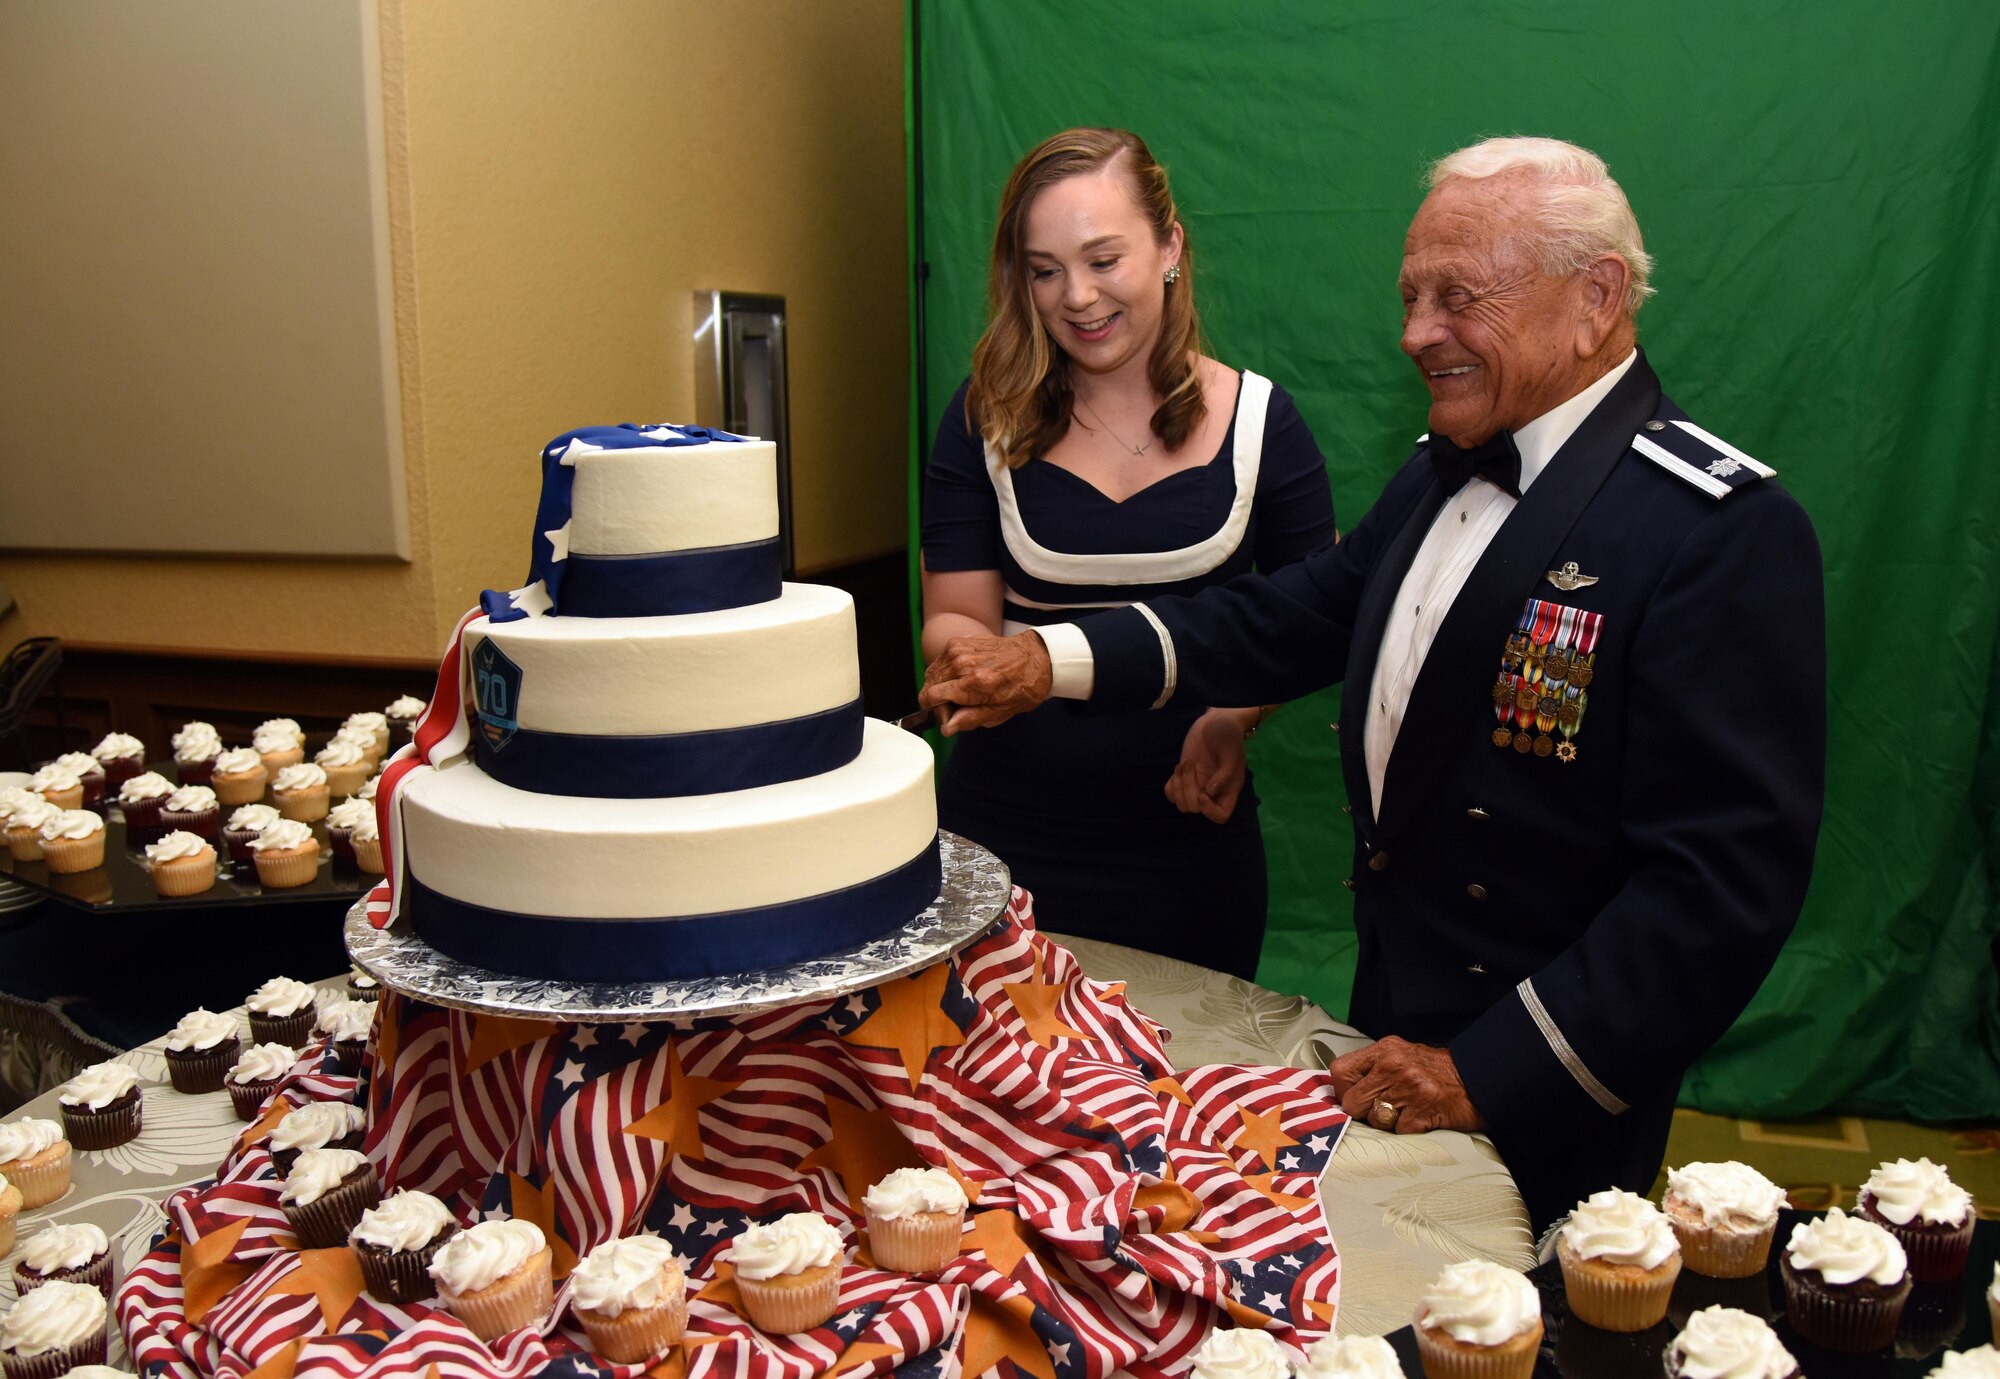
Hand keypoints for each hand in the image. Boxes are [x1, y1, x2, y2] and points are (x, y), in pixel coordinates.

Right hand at [919, 632, 1052, 734]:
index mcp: (973, 683)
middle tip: (959, 706)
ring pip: (932, 673)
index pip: (931, 696)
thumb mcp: (1001, 712)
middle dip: (939, 700)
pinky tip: (964, 677)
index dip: (938, 711)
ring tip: (963, 691)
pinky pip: (940, 661)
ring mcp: (959, 649)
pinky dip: (947, 672)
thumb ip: (970, 719)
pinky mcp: (959, 641)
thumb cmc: (1022, 686)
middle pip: (929, 685)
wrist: (1036, 657)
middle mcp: (962, 663)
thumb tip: (946, 728)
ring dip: (942, 685)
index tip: (952, 716)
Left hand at [1165, 708, 1252, 822]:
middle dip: (1188, 789)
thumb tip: (1210, 792)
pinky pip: (1171, 793)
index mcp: (1228, 789)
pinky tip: (1179, 767)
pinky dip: (1171, 784)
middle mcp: (1213, 792)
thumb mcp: (1231, 752)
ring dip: (1179, 785)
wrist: (1216, 720)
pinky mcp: (1184, 777)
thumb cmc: (1229, 735)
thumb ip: (1224, 773)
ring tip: (1184, 764)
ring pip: (1181, 804)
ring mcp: (1197, 785)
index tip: (1203, 794)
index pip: (1220, 816)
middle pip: (1195, 809)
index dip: (1209, 811)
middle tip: (1191, 764)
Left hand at [1326, 1036, 1485, 1134]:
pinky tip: (1421, 1117)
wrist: (1479, 1078)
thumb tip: (1343, 1092)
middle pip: (1353, 1102)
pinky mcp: (1423, 1110)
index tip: (1354, 1098)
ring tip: (1407, 1110)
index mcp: (1385, 1050)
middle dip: (1364, 1113)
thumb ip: (1373, 1069)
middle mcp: (1393, 1065)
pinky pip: (1398, 1131)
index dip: (1342, 1091)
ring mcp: (1409, 1088)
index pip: (1340, 1071)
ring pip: (1375, 1120)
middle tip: (1384, 1109)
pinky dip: (1408, 1130)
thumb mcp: (1402, 1056)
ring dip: (1388, 1123)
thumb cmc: (1436, 1071)